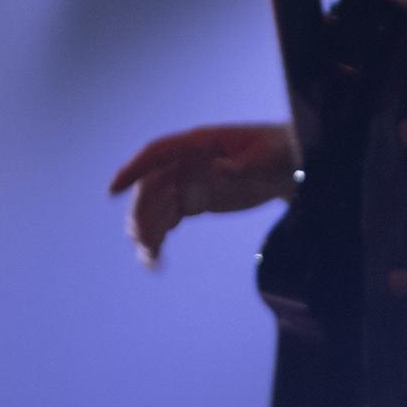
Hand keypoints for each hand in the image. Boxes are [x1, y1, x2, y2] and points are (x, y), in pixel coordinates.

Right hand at [107, 121, 297, 264]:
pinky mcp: (194, 201)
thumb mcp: (267, 158)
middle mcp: (187, 162)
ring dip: (146, 231)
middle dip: (142, 214)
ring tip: (150, 259)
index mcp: (200, 144)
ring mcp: (188, 182)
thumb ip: (242, 166)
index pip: (157, 152)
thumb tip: (216, 171)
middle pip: (151, 187)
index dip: (133, 169)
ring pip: (155, 207)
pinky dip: (158, 238)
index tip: (113, 190)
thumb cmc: (281, 153)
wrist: (293, 167)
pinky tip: (156, 261)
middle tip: (143, 243)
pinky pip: (167, 219)